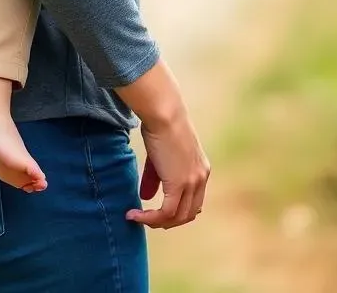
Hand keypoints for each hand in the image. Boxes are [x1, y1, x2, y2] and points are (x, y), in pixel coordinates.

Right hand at [126, 112, 209, 228]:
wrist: (164, 113)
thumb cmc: (159, 124)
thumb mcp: (160, 154)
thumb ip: (156, 177)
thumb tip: (145, 196)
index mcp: (201, 169)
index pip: (194, 201)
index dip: (177, 210)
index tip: (159, 211)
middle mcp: (201, 178)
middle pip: (188, 213)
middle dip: (168, 221)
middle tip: (148, 220)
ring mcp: (192, 183)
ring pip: (177, 217)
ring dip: (157, 222)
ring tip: (138, 218)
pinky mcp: (178, 185)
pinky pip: (165, 212)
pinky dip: (150, 218)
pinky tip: (135, 215)